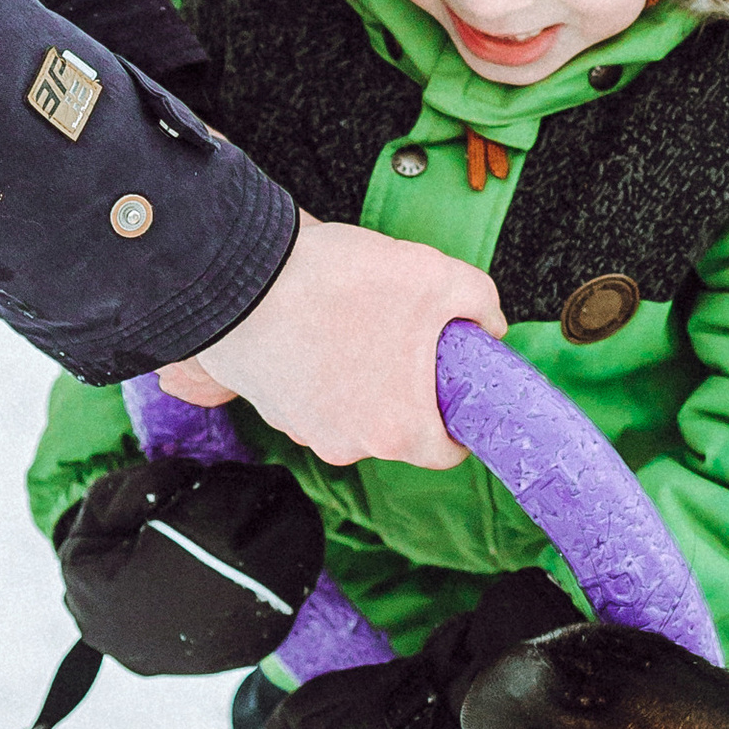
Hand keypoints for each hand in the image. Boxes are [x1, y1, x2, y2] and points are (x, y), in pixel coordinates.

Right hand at [160, 212, 503, 466]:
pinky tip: (318, 326)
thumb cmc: (338, 284)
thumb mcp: (438, 276)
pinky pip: (313, 396)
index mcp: (400, 430)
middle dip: (408, 387)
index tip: (456, 392)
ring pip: (353, 411)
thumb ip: (481, 304)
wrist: (239, 277)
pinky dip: (321, 370)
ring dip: (362, 377)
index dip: (458, 421)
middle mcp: (350, 445)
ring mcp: (304, 430)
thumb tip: (489, 324)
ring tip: (356, 321)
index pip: (446, 453)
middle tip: (405, 337)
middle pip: (398, 428)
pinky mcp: (271, 407)